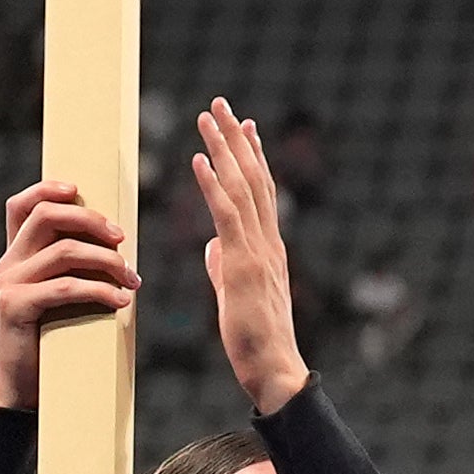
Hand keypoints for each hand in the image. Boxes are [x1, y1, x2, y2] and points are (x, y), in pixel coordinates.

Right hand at [0, 178, 139, 416]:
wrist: (23, 392)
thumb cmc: (50, 344)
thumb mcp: (60, 300)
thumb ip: (73, 271)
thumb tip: (117, 248)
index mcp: (15, 257)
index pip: (21, 206)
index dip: (47, 189)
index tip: (80, 190)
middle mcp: (7, 264)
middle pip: (46, 216)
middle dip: (90, 220)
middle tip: (121, 239)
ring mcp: (8, 284)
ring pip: (63, 251)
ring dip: (105, 260)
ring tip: (129, 278)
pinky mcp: (14, 306)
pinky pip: (65, 287)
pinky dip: (98, 291)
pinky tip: (119, 301)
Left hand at [191, 97, 305, 412]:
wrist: (274, 369)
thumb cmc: (255, 341)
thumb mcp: (236, 296)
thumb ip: (225, 266)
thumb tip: (213, 247)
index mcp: (268, 248)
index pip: (261, 191)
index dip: (251, 156)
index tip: (243, 126)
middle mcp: (268, 241)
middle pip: (254, 177)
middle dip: (236, 138)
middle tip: (221, 104)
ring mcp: (258, 251)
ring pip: (242, 187)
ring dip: (224, 148)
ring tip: (208, 116)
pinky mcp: (243, 265)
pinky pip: (227, 216)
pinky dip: (213, 184)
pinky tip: (199, 160)